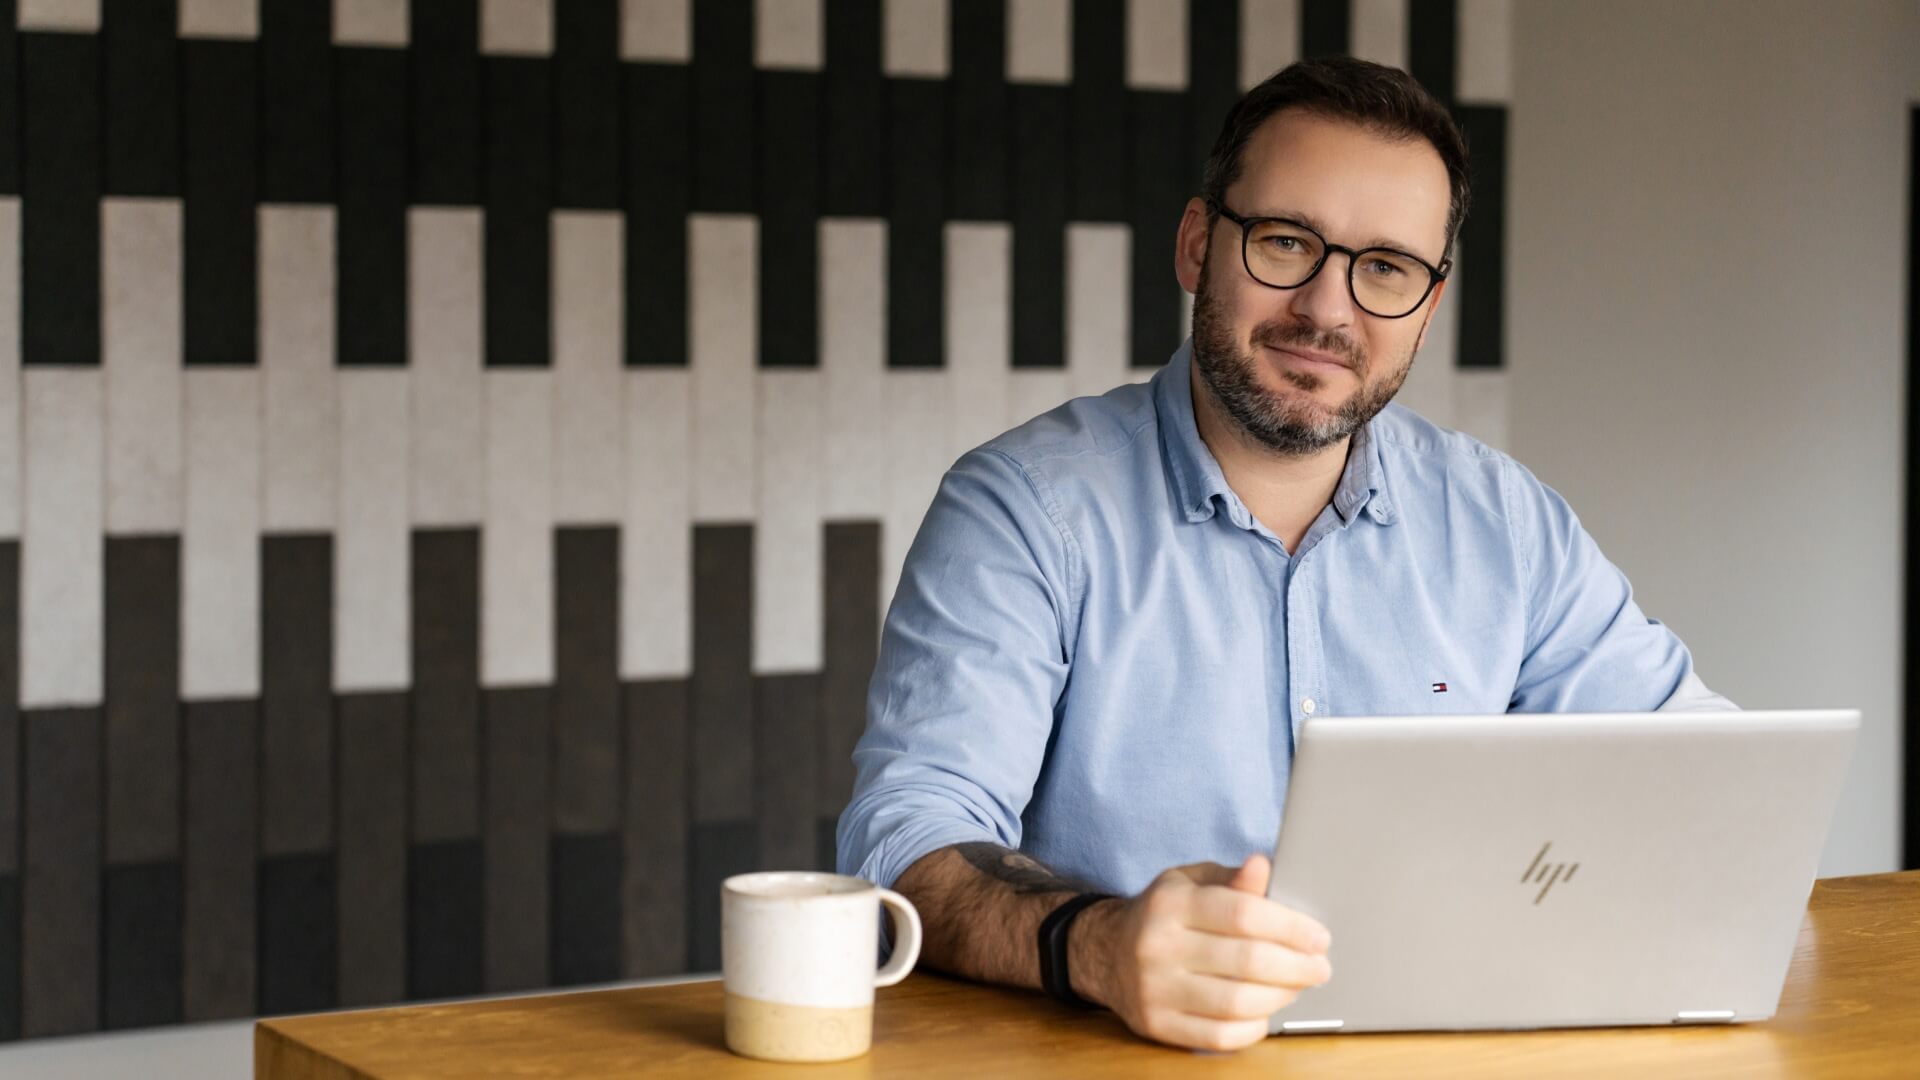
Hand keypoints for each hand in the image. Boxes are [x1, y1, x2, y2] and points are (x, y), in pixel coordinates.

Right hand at [1072, 854, 1331, 1051]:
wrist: (1105, 951)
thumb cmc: (1164, 914)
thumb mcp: (1191, 882)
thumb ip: (1231, 879)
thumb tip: (1263, 866)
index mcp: (1171, 902)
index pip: (1244, 914)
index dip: (1291, 928)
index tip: (1319, 938)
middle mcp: (1158, 945)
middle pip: (1247, 961)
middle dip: (1297, 967)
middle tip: (1319, 967)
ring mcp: (1154, 989)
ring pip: (1238, 1002)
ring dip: (1281, 997)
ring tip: (1296, 986)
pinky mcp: (1156, 1024)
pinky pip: (1220, 1035)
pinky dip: (1253, 1027)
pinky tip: (1265, 1012)